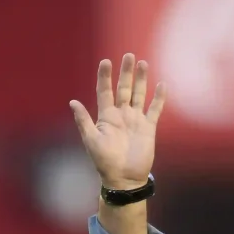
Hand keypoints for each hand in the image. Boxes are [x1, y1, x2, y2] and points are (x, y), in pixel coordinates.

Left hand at [70, 53, 166, 190]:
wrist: (124, 178)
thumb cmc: (104, 161)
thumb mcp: (91, 140)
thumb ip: (83, 120)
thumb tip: (72, 102)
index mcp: (106, 117)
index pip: (105, 91)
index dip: (104, 77)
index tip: (105, 61)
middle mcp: (121, 115)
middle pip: (124, 88)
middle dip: (126, 72)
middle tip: (128, 55)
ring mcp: (135, 120)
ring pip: (139, 94)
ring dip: (141, 80)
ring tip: (143, 63)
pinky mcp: (148, 127)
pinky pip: (154, 109)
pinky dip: (158, 98)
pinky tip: (161, 84)